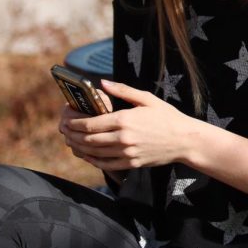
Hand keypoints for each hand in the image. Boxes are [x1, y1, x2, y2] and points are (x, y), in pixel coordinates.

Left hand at [60, 80, 195, 170]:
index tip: (65, 118)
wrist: (185, 140)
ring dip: (77, 147)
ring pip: (92, 152)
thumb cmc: (167, 117)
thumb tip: (102, 84)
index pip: (89, 124)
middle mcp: (123, 138)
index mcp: (125, 119)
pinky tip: (85, 154)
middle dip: (70, 134)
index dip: (72, 122)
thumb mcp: (147, 98)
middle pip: (86, 139)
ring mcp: (126, 153)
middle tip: (63, 129)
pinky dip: (91, 159)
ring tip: (69, 140)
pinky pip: (104, 164)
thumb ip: (122, 91)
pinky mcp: (130, 163)